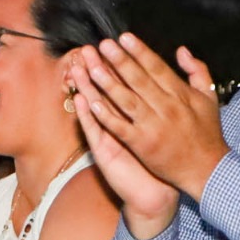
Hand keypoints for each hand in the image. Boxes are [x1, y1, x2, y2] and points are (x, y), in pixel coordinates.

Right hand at [66, 57, 180, 239]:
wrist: (154, 194)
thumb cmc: (159, 162)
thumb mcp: (162, 131)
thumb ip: (162, 106)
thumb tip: (162, 85)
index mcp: (133, 116)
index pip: (124, 85)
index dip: (117, 65)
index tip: (112, 44)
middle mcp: (117, 123)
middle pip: (106, 91)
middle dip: (98, 68)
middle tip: (87, 49)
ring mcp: (108, 136)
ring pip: (95, 106)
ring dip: (86, 86)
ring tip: (76, 66)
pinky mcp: (103, 151)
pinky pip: (94, 129)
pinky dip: (87, 114)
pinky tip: (80, 98)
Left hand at [68, 33, 226, 202]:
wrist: (207, 169)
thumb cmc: (207, 133)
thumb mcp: (209, 98)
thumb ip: (197, 71)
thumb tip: (181, 50)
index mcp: (180, 94)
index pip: (156, 68)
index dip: (139, 51)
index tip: (124, 37)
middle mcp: (166, 107)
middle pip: (138, 79)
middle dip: (120, 61)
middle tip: (104, 45)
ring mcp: (153, 126)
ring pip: (126, 100)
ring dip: (108, 83)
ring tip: (92, 67)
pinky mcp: (142, 144)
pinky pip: (120, 127)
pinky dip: (106, 115)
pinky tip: (91, 102)